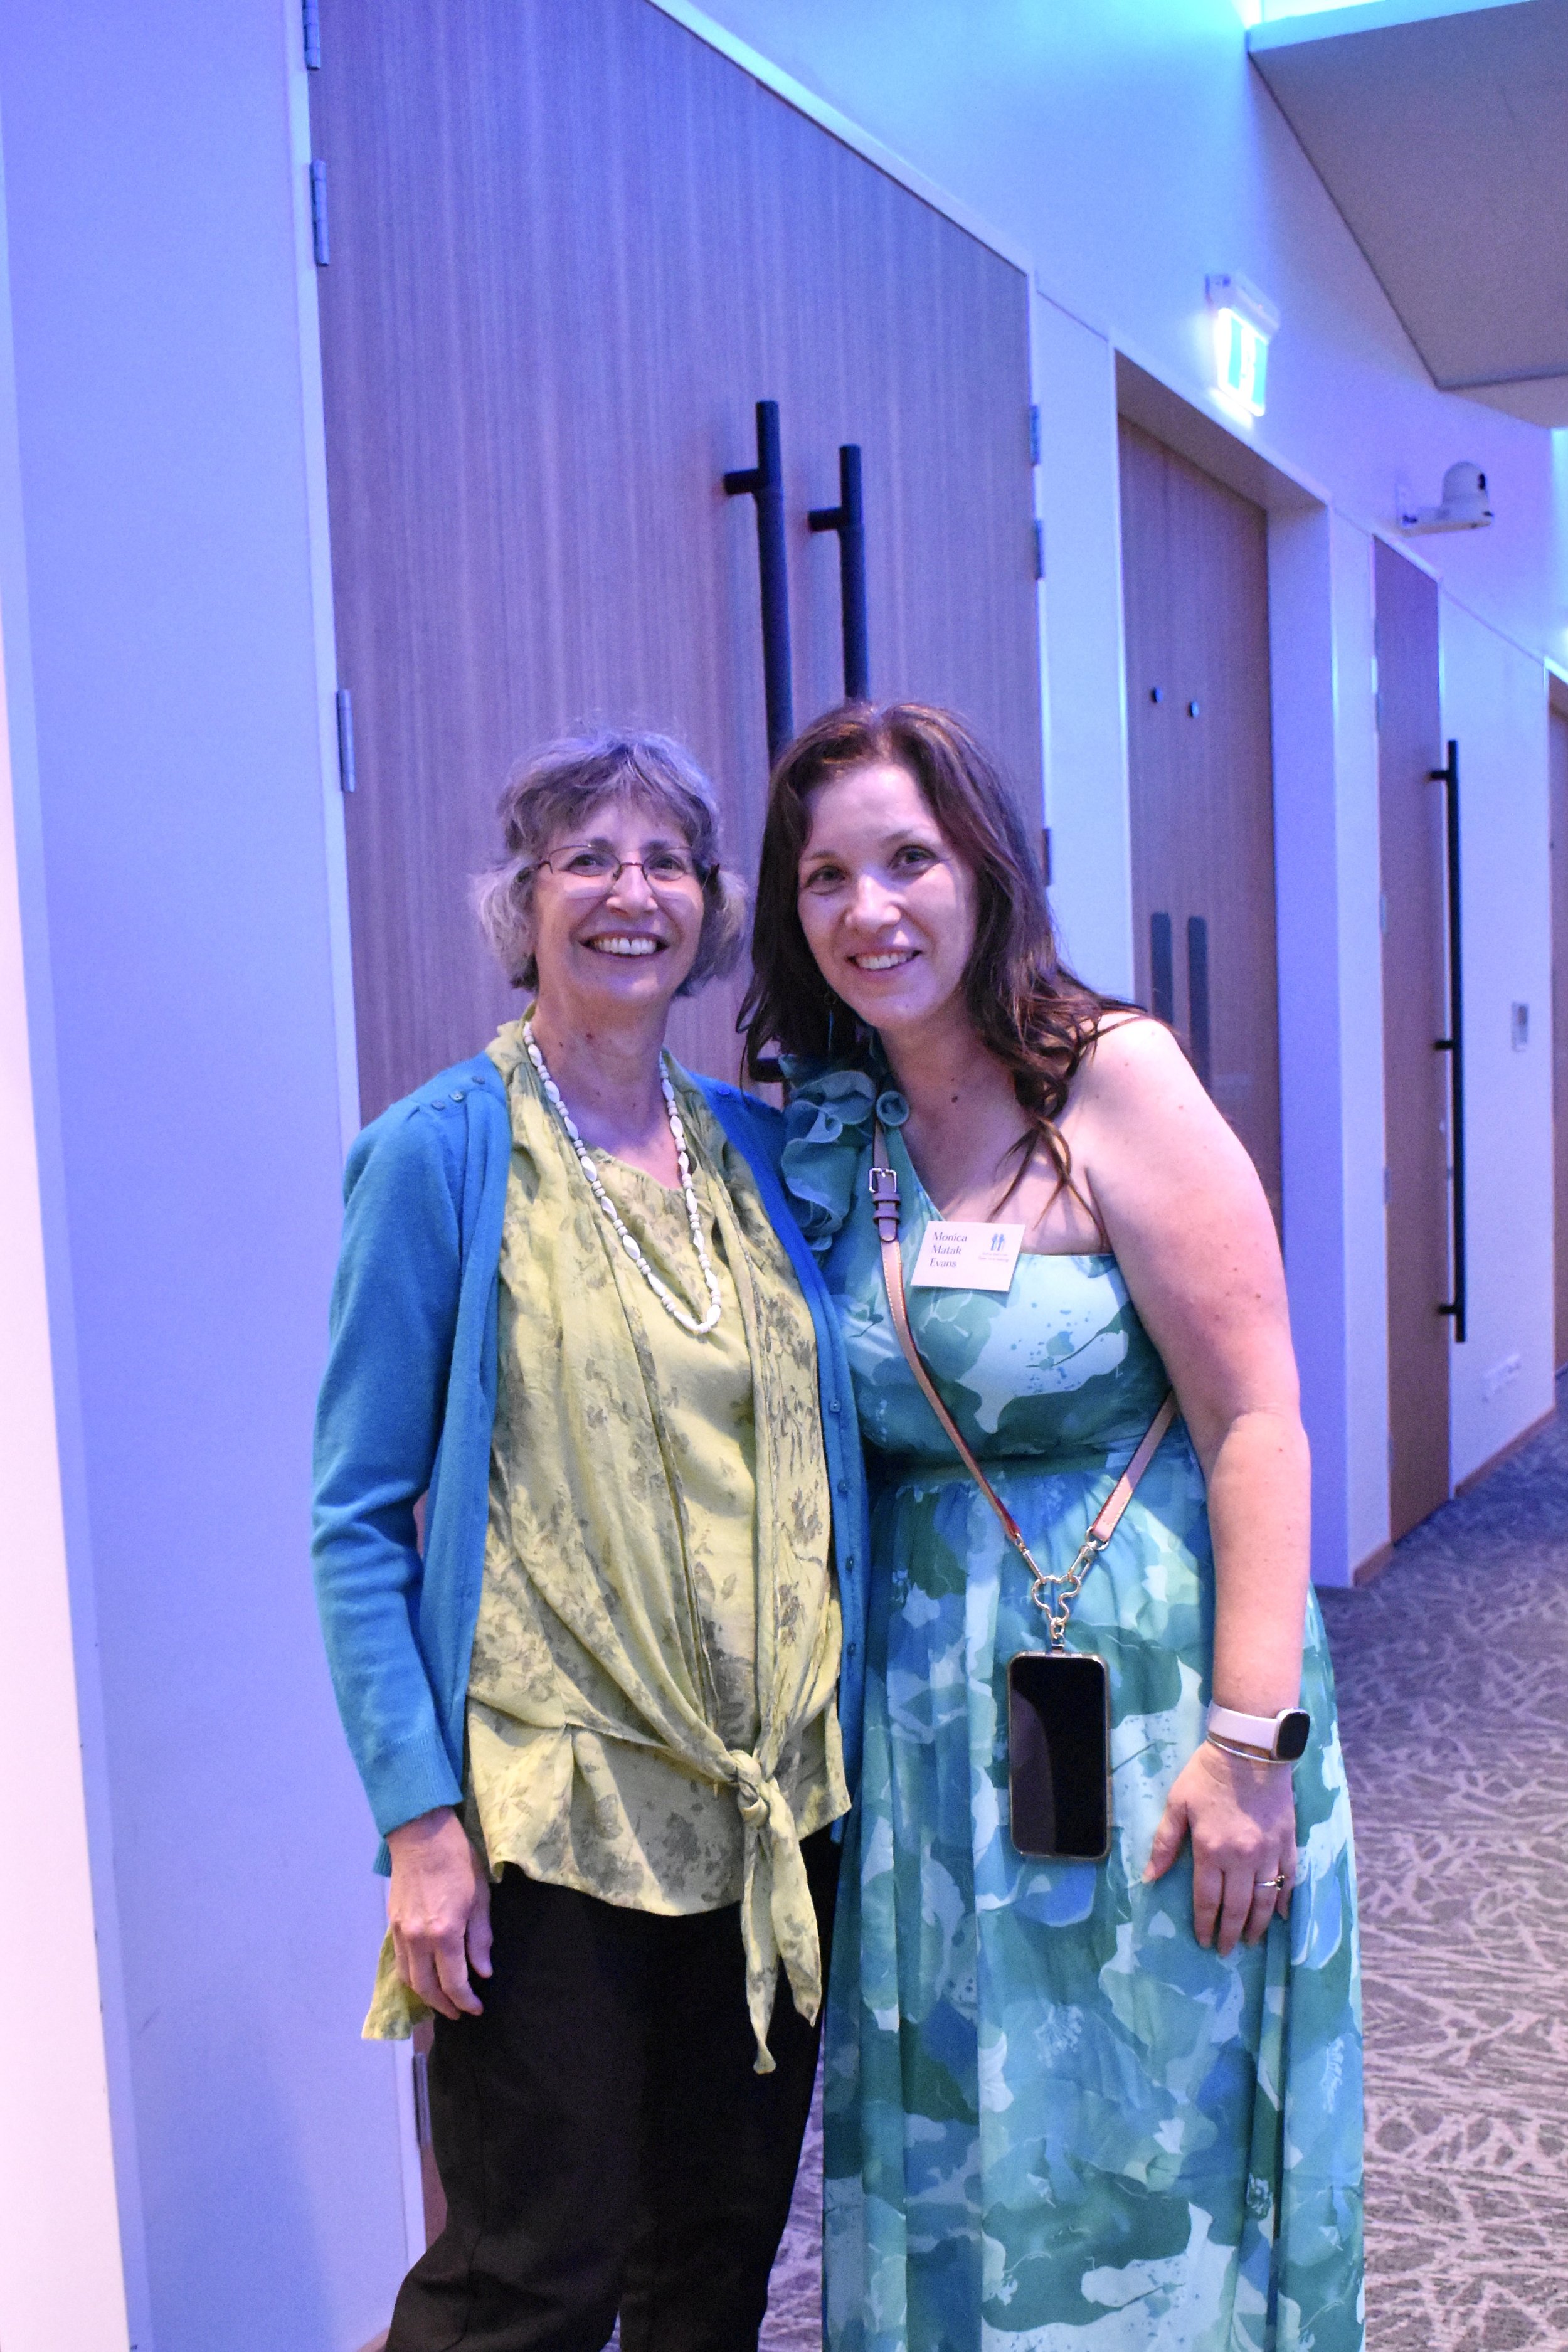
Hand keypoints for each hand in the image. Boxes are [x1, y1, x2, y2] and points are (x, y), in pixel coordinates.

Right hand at [386, 1807, 492, 2019]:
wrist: (422, 1834)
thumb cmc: (458, 1861)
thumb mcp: (480, 1898)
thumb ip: (480, 1939)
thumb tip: (482, 1972)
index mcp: (444, 1933)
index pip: (453, 1982)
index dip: (466, 2000)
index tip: (477, 2008)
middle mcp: (418, 1939)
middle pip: (427, 1988)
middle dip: (444, 2005)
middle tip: (460, 2012)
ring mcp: (401, 1933)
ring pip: (408, 1979)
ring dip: (425, 1995)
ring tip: (442, 2000)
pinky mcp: (392, 1924)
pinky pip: (399, 1962)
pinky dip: (411, 1976)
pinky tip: (424, 1976)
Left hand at [1143, 1740, 1295, 1954]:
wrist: (1250, 1749)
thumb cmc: (1207, 1774)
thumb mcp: (1177, 1804)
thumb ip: (1164, 1843)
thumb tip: (1149, 1878)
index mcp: (1211, 1850)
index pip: (1207, 1899)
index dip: (1205, 1923)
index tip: (1204, 1941)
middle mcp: (1242, 1858)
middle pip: (1237, 1906)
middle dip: (1230, 1932)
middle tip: (1227, 1950)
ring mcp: (1268, 1851)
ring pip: (1265, 1899)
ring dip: (1257, 1924)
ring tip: (1251, 1941)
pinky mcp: (1287, 1842)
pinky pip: (1289, 1879)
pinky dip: (1285, 1900)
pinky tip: (1280, 1916)